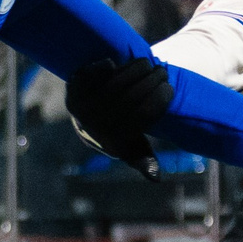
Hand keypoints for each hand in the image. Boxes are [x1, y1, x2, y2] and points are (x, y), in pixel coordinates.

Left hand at [63, 55, 173, 181]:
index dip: (160, 99)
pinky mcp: (72, 91)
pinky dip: (103, 67)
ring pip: (113, 83)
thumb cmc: (119, 132)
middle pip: (130, 97)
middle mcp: (96, 128)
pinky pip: (88, 74)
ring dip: (134, 68)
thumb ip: (144, 160)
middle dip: (152, 80)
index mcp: (113, 142)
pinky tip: (116, 64)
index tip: (170, 88)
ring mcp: (81, 109)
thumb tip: (156, 178)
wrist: (86, 120)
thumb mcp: (133, 148)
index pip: (143, 116)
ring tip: (147, 64)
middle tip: (163, 71)